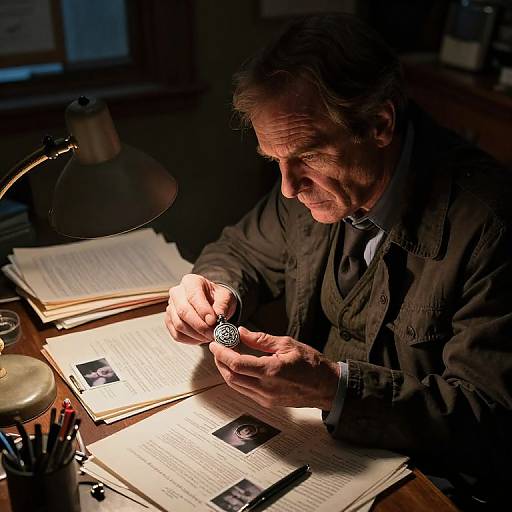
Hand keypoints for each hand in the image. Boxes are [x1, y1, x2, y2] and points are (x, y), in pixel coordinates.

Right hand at [165, 274, 236, 343]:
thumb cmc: (217, 298)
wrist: (211, 303)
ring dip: (196, 334)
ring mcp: (171, 307)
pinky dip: (190, 340)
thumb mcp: (225, 297)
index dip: (203, 310)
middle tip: (213, 334)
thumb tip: (218, 317)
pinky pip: (176, 334)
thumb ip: (222, 306)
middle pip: (183, 311)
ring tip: (209, 336)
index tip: (213, 321)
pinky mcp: (169, 321)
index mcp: (191, 281)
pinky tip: (201, 339)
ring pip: (179, 324)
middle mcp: (177, 293)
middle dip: (200, 326)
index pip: (193, 296)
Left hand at [209, 326, 339, 409]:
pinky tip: (237, 367)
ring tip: (225, 356)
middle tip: (217, 348)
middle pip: (231, 377)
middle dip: (219, 362)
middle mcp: (265, 388)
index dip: (222, 353)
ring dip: (226, 371)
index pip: (236, 364)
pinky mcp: (267, 403)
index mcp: (271, 371)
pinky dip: (236, 378)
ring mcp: (265, 398)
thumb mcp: (287, 344)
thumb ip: (261, 339)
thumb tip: (241, 332)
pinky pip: (244, 390)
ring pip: (235, 386)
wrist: (326, 388)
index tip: (215, 344)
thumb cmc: (312, 364)